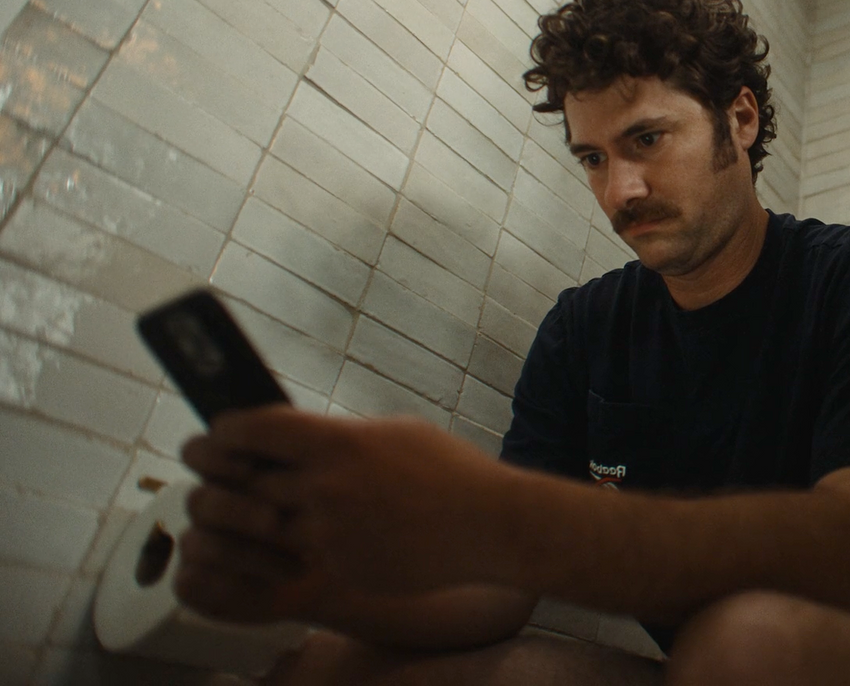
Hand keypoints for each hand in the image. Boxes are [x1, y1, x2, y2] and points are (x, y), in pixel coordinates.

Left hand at [180, 408, 518, 605]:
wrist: (490, 525)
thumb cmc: (450, 472)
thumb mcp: (394, 433)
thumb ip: (341, 436)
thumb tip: (296, 437)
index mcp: (338, 443)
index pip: (252, 430)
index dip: (224, 431)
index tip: (217, 434)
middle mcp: (325, 487)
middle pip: (242, 482)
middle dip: (221, 479)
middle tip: (209, 474)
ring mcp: (330, 534)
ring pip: (261, 528)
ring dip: (245, 520)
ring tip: (240, 512)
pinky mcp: (339, 571)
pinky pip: (293, 561)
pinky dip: (287, 551)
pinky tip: (291, 542)